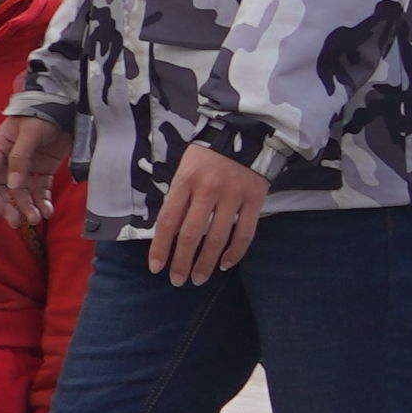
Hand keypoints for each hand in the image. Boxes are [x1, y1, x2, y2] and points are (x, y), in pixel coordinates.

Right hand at [0, 114, 71, 229]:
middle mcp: (11, 160)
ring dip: (29, 207)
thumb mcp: (29, 133)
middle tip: (18, 222)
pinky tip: (48, 211)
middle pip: (6, 189)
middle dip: (11, 206)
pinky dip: (43, 201)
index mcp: (0, 148)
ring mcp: (28, 166)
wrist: (67, 107)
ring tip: (37, 218)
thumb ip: (20, 158)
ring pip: (24, 192)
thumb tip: (13, 184)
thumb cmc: (42, 114)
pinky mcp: (44, 169)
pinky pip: (41, 189)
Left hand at [140, 143, 267, 286]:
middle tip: (177, 280)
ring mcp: (233, 194)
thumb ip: (179, 197)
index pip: (168, 220)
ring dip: (206, 262)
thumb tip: (168, 234)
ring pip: (217, 237)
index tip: (156, 267)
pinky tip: (225, 264)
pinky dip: (235, 252)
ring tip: (199, 278)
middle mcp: (208, 188)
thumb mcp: (185, 168)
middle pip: (191, 233)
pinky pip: (245, 232)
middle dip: (182, 261)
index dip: (161, 246)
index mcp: (186, 180)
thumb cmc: (208, 155)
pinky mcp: (255, 199)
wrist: (246, 132)